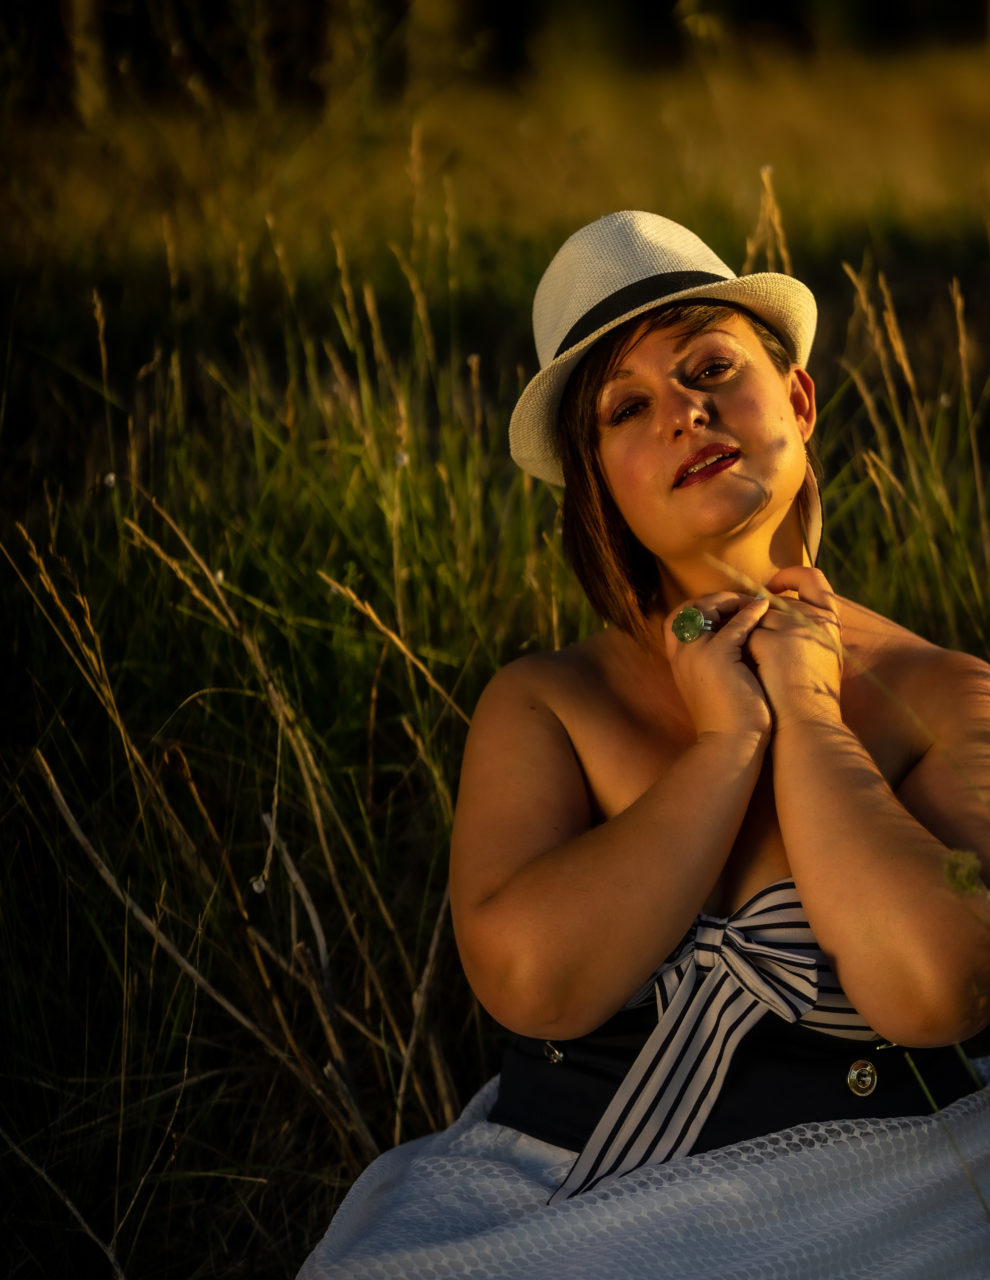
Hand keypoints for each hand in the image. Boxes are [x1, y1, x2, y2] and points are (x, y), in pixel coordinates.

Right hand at [663, 591, 772, 740]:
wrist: (729, 745)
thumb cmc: (728, 719)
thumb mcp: (715, 684)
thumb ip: (716, 661)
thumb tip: (736, 639)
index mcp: (678, 660)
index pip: (678, 620)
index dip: (701, 608)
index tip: (727, 610)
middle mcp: (681, 653)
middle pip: (688, 608)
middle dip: (714, 599)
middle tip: (741, 600)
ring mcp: (696, 653)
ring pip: (708, 608)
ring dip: (733, 601)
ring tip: (754, 602)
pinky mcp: (717, 656)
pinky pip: (736, 624)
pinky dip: (751, 613)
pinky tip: (765, 610)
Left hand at [746, 566, 842, 728]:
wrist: (806, 728)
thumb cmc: (809, 699)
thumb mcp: (818, 655)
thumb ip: (801, 628)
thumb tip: (768, 607)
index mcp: (831, 621)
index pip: (812, 579)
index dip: (789, 577)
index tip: (771, 589)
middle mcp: (817, 618)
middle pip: (776, 603)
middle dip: (760, 623)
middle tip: (758, 650)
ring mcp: (795, 628)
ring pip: (757, 618)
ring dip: (749, 639)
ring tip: (755, 666)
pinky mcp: (773, 643)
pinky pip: (746, 634)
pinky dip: (744, 651)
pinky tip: (750, 671)